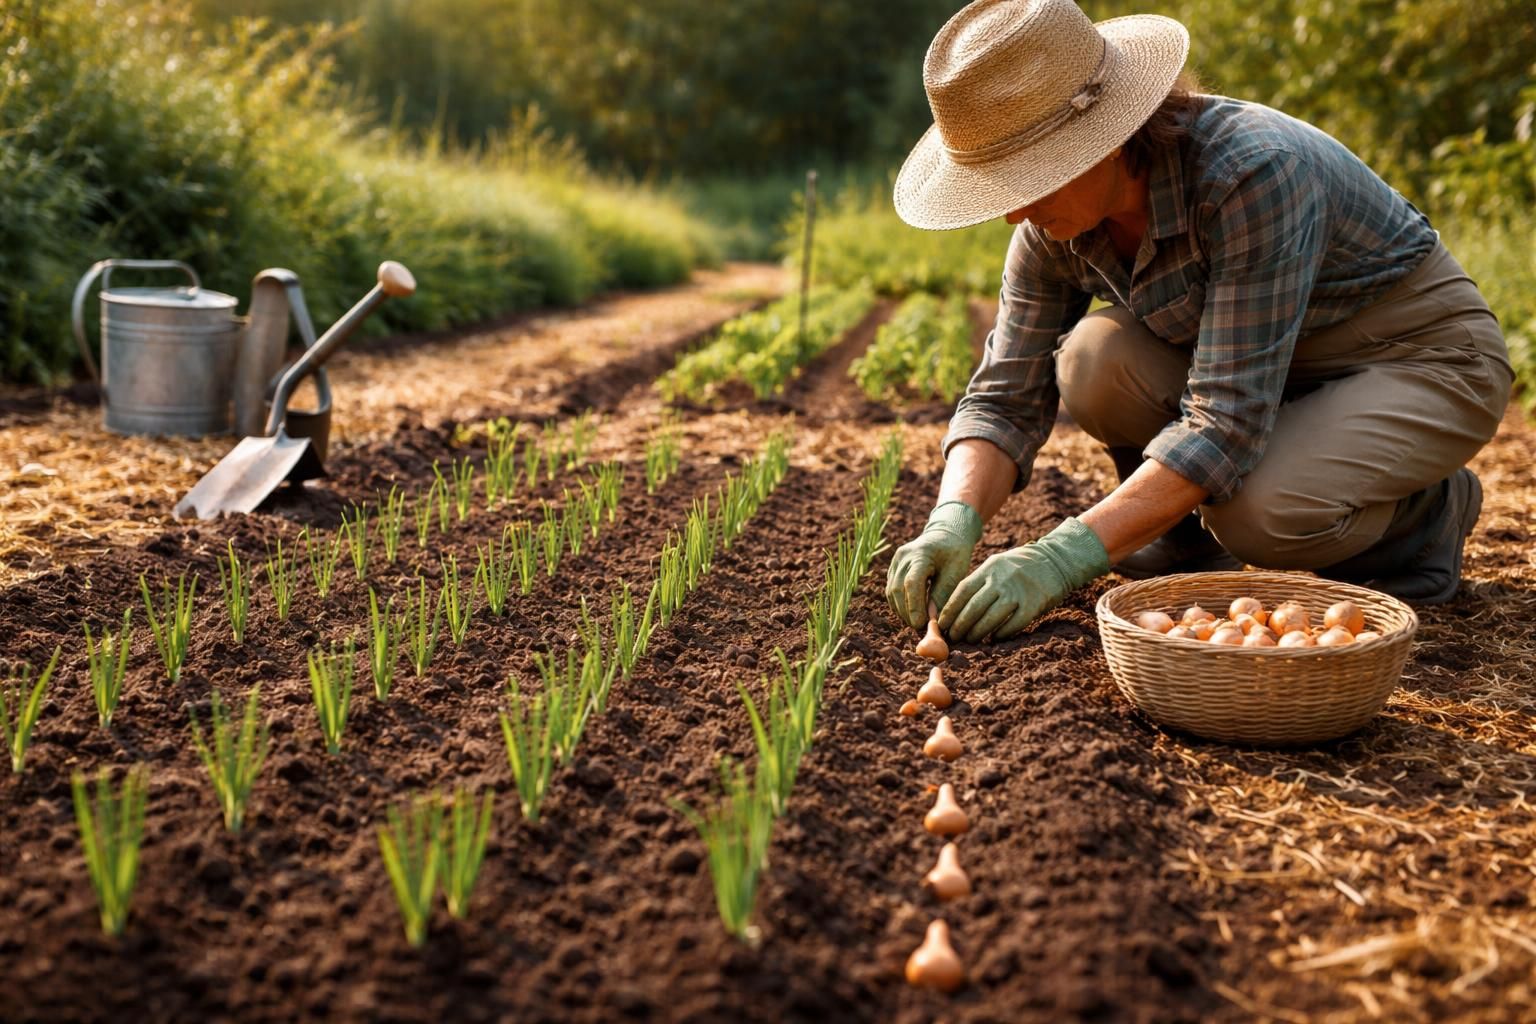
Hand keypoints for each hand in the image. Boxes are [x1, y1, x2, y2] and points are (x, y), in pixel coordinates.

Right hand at [885, 501, 983, 627]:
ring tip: (916, 623)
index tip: (921, 624)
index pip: (912, 583)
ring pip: (891, 591)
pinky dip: (899, 604)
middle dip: (907, 612)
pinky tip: (911, 613)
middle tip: (920, 628)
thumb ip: (943, 594)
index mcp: (920, 553)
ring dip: (902, 610)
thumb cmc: (955, 553)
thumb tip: (933, 619)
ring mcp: (895, 561)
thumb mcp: (956, 572)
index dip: (914, 606)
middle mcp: (903, 556)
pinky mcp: (893, 568)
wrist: (945, 534)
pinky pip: (891, 590)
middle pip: (898, 589)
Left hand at [938, 517, 1108, 642]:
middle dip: (960, 626)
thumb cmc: (1020, 566)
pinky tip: (995, 639)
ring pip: (990, 618)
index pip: (962, 591)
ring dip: (977, 633)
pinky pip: (1013, 624)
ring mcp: (1017, 592)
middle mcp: (1001, 580)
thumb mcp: (997, 564)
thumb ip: (979, 581)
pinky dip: (1001, 634)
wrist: (1056, 560)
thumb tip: (957, 607)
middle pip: (973, 608)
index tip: (941, 624)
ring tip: (971, 640)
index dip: (950, 610)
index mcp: (989, 568)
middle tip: (953, 638)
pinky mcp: (1033, 605)